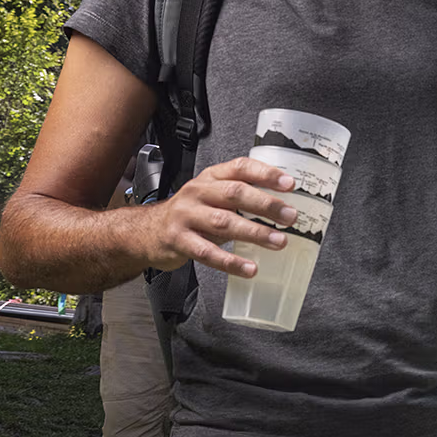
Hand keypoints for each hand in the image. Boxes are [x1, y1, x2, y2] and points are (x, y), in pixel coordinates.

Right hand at [145, 156, 298, 277]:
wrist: (146, 230)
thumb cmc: (189, 212)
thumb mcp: (211, 195)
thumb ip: (240, 195)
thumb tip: (283, 206)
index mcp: (210, 177)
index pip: (240, 168)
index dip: (266, 174)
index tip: (289, 184)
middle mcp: (198, 192)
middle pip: (234, 193)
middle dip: (266, 204)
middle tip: (290, 216)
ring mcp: (186, 216)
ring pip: (224, 222)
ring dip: (255, 233)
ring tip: (279, 241)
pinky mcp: (179, 241)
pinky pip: (208, 253)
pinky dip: (231, 262)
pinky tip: (249, 268)